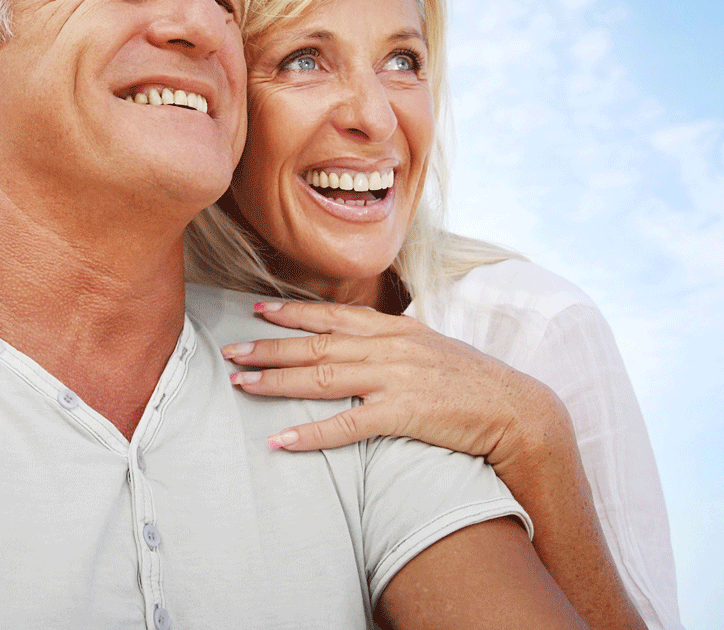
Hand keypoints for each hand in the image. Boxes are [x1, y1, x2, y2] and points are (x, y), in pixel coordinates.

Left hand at [223, 300, 551, 463]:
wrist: (519, 410)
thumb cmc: (473, 382)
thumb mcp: (431, 347)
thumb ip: (393, 342)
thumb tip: (359, 342)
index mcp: (395, 328)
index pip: (333, 315)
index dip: (293, 312)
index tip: (258, 310)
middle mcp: (389, 346)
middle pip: (317, 343)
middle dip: (269, 347)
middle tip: (230, 351)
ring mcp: (395, 378)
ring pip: (322, 376)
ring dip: (277, 381)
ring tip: (241, 385)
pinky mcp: (404, 413)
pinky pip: (347, 425)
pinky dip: (312, 433)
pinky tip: (282, 440)